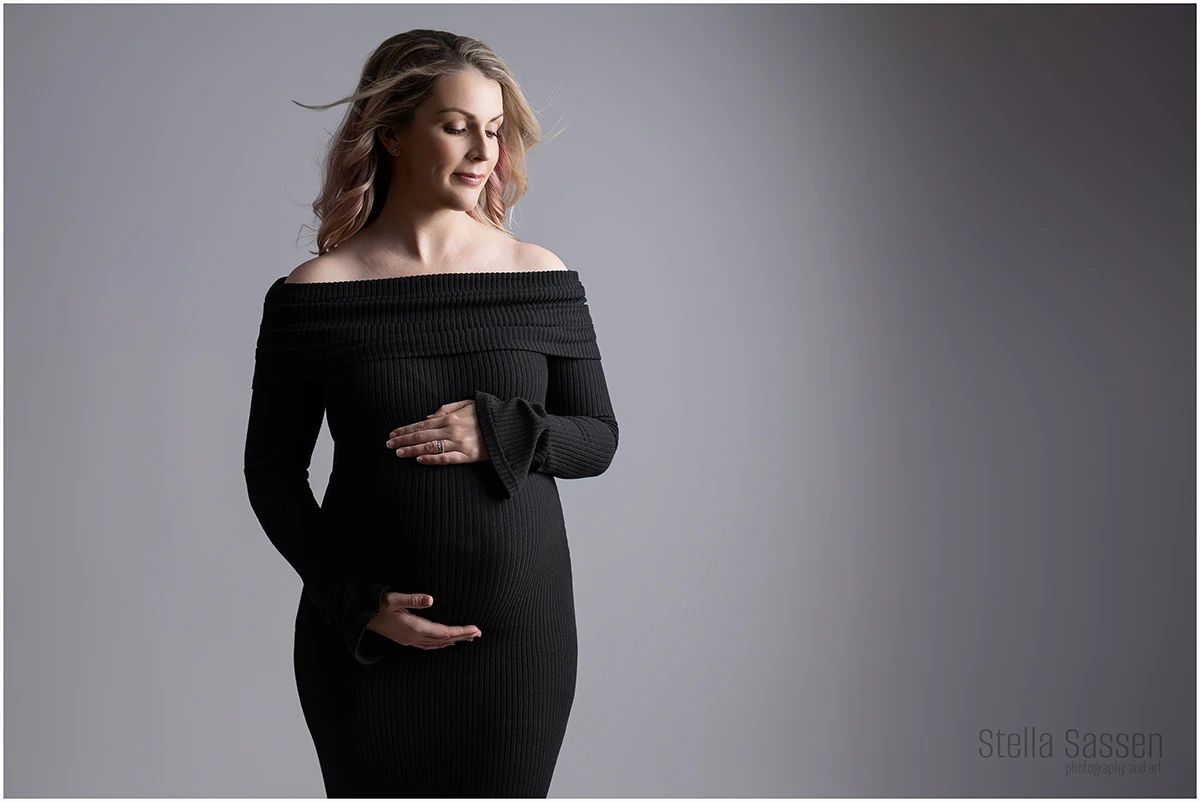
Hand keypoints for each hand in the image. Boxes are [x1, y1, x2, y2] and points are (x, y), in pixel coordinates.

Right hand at [367, 592, 481, 649]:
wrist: (359, 616)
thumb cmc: (377, 604)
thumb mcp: (393, 598)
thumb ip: (412, 599)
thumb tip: (430, 599)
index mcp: (415, 628)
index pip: (444, 632)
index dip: (461, 631)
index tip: (475, 629)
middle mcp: (414, 637)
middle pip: (444, 640)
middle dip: (462, 636)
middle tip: (479, 633)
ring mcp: (409, 640)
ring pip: (437, 644)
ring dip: (453, 641)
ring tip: (468, 638)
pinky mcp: (405, 639)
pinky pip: (428, 645)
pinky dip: (440, 644)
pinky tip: (445, 643)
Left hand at [384, 400, 490, 464]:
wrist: (509, 426)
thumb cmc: (488, 414)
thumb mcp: (468, 404)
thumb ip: (447, 408)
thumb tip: (428, 417)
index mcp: (451, 417)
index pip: (422, 425)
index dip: (405, 429)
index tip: (392, 434)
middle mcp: (452, 430)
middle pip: (422, 436)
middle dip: (403, 440)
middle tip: (388, 445)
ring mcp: (460, 443)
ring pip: (430, 447)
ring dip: (412, 450)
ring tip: (398, 454)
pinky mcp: (468, 456)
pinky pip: (446, 458)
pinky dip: (432, 459)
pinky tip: (419, 460)